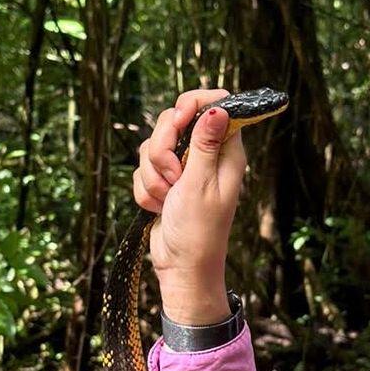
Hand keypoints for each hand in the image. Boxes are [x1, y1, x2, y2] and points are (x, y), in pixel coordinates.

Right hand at [132, 89, 244, 322]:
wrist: (181, 266)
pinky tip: (159, 208)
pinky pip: (143, 168)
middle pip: (174, 120)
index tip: (178, 121)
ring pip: (153, 145)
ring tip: (168, 198)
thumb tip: (220, 108)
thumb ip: (205, 144)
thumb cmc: (198, 230)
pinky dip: (146, 189)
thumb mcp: (201, 184)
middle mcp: (206, 154)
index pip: (217, 104)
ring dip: (153, 175)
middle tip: (173, 175)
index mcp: (227, 151)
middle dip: (163, 147)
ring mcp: (184, 167)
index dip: (193, 105)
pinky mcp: (165, 180)